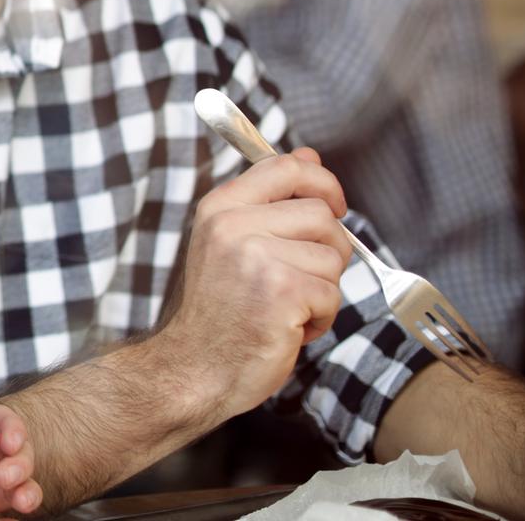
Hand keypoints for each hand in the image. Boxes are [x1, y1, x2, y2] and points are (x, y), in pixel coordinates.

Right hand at [156, 147, 352, 417]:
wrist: (191, 368)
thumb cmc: (217, 311)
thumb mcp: (231, 242)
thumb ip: (269, 201)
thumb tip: (310, 157)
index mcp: (220, 208)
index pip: (286, 166)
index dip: (322, 182)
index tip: (332, 206)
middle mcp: (233, 225)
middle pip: (322, 214)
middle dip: (327, 251)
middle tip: (298, 279)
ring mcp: (257, 257)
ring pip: (333, 257)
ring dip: (323, 290)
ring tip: (287, 307)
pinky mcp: (281, 292)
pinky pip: (333, 294)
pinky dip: (321, 318)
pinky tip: (289, 326)